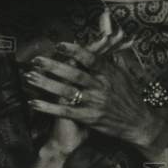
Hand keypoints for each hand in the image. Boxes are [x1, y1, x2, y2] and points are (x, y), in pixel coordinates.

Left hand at [26, 10, 135, 158]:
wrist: (137, 122)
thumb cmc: (130, 97)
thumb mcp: (125, 75)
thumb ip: (113, 61)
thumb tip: (107, 45)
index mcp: (109, 73)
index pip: (90, 59)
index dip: (74, 51)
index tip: (59, 44)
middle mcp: (101, 86)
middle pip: (74, 74)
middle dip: (54, 66)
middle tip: (37, 60)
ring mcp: (94, 102)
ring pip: (67, 92)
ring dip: (46, 84)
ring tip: (30, 77)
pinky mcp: (89, 118)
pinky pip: (65, 111)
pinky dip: (48, 107)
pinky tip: (34, 102)